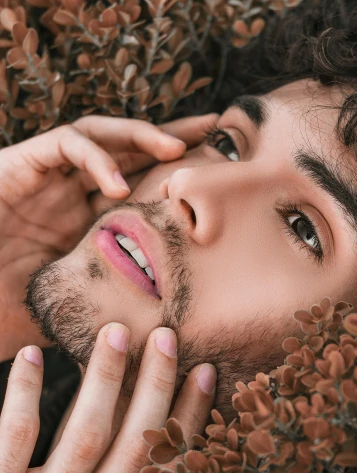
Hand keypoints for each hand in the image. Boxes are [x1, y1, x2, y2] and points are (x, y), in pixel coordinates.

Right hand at [0, 113, 217, 360]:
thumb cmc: (6, 308)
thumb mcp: (73, 310)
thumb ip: (110, 315)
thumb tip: (158, 343)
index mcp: (87, 218)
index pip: (140, 184)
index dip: (176, 174)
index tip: (218, 175)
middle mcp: (70, 191)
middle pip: (127, 149)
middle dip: (170, 135)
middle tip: (212, 129)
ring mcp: (47, 176)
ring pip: (99, 133)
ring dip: (139, 136)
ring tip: (175, 148)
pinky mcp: (21, 164)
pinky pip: (65, 144)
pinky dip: (97, 157)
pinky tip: (119, 184)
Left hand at [0, 324, 215, 472]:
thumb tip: (142, 451)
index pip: (163, 472)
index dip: (189, 419)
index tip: (204, 373)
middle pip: (133, 449)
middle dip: (155, 387)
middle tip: (165, 337)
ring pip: (85, 439)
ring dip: (105, 381)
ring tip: (115, 336)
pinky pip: (15, 439)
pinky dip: (26, 394)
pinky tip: (34, 359)